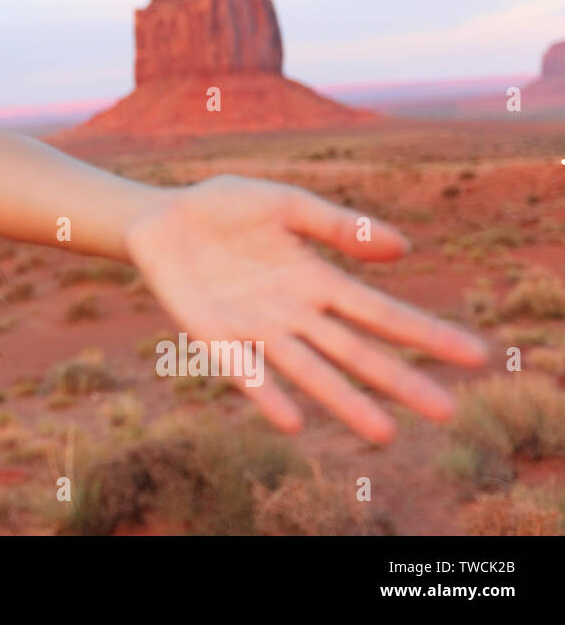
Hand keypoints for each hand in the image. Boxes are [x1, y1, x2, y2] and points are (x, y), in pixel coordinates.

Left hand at [122, 174, 488, 443]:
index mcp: (316, 279)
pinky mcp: (214, 336)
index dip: (425, 333)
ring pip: (309, 371)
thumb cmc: (224, 208)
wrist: (160, 218)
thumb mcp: (284, 202)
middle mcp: (293, 312)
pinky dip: (267, 394)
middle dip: (399, 380)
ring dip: (344, 401)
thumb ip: (337, 225)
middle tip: (447, 414)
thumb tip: (405, 248)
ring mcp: (255, 328)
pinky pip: (245, 371)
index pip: (380, 312)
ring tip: (385, 433)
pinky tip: (293, 421)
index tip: (476, 356)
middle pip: (355, 351)